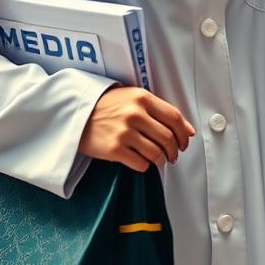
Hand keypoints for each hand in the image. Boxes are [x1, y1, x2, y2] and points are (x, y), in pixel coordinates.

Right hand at [79, 86, 194, 172]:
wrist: (76, 114)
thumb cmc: (108, 106)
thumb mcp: (133, 98)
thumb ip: (159, 110)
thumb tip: (188, 131)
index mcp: (142, 98)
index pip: (174, 117)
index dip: (184, 133)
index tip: (185, 141)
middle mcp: (135, 113)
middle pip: (168, 138)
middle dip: (174, 151)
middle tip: (173, 155)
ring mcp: (124, 132)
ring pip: (156, 153)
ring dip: (162, 161)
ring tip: (159, 160)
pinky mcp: (114, 149)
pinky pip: (141, 164)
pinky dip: (145, 166)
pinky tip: (142, 161)